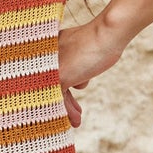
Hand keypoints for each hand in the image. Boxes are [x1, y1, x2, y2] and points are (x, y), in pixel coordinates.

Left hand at [57, 14, 125, 128]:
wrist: (107, 33)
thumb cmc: (101, 39)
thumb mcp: (82, 52)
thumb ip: (76, 64)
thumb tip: (78, 84)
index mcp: (48, 46)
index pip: (51, 73)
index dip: (62, 87)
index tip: (71, 100)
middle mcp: (44, 56)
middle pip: (50, 85)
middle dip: (64, 101)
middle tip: (73, 112)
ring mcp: (50, 67)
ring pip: (54, 93)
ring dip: (66, 109)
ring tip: (75, 120)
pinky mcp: (59, 77)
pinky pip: (60, 99)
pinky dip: (68, 110)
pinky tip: (76, 119)